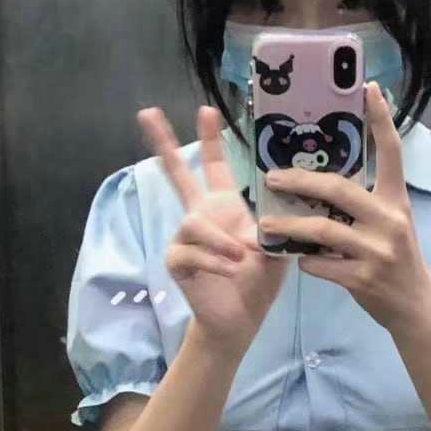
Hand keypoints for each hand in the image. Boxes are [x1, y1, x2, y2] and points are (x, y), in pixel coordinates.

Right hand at [136, 104, 288, 352]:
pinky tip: (231, 270)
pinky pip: (190, 252)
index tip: (206, 110)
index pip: (216, 167)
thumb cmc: (258, 281)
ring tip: (241, 257)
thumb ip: (279, 226)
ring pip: (193, 223)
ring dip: (219, 240)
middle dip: (163, 144)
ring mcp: (185, 239)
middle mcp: (201, 217)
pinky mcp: (177, 261)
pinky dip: (214, 261)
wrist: (241, 319)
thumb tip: (282, 207)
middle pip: (177, 175)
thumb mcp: (278, 250)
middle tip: (148, 112)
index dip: (211, 140)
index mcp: (225, 207)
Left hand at [255, 81, 430, 332]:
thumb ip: (365, 202)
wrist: (413, 305)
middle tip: (270, 178)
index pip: (391, 153)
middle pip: (339, 189)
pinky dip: (305, 260)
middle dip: (299, 182)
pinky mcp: (363, 278)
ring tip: (264, 225)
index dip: (381, 119)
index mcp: (396, 200)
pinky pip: (321, 264)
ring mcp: (377, 250)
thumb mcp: (390, 223)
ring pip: (322, 229)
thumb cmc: (394, 257)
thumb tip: (320, 180)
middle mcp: (390, 220)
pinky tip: (297, 259)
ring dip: (288, 227)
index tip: (368, 88)